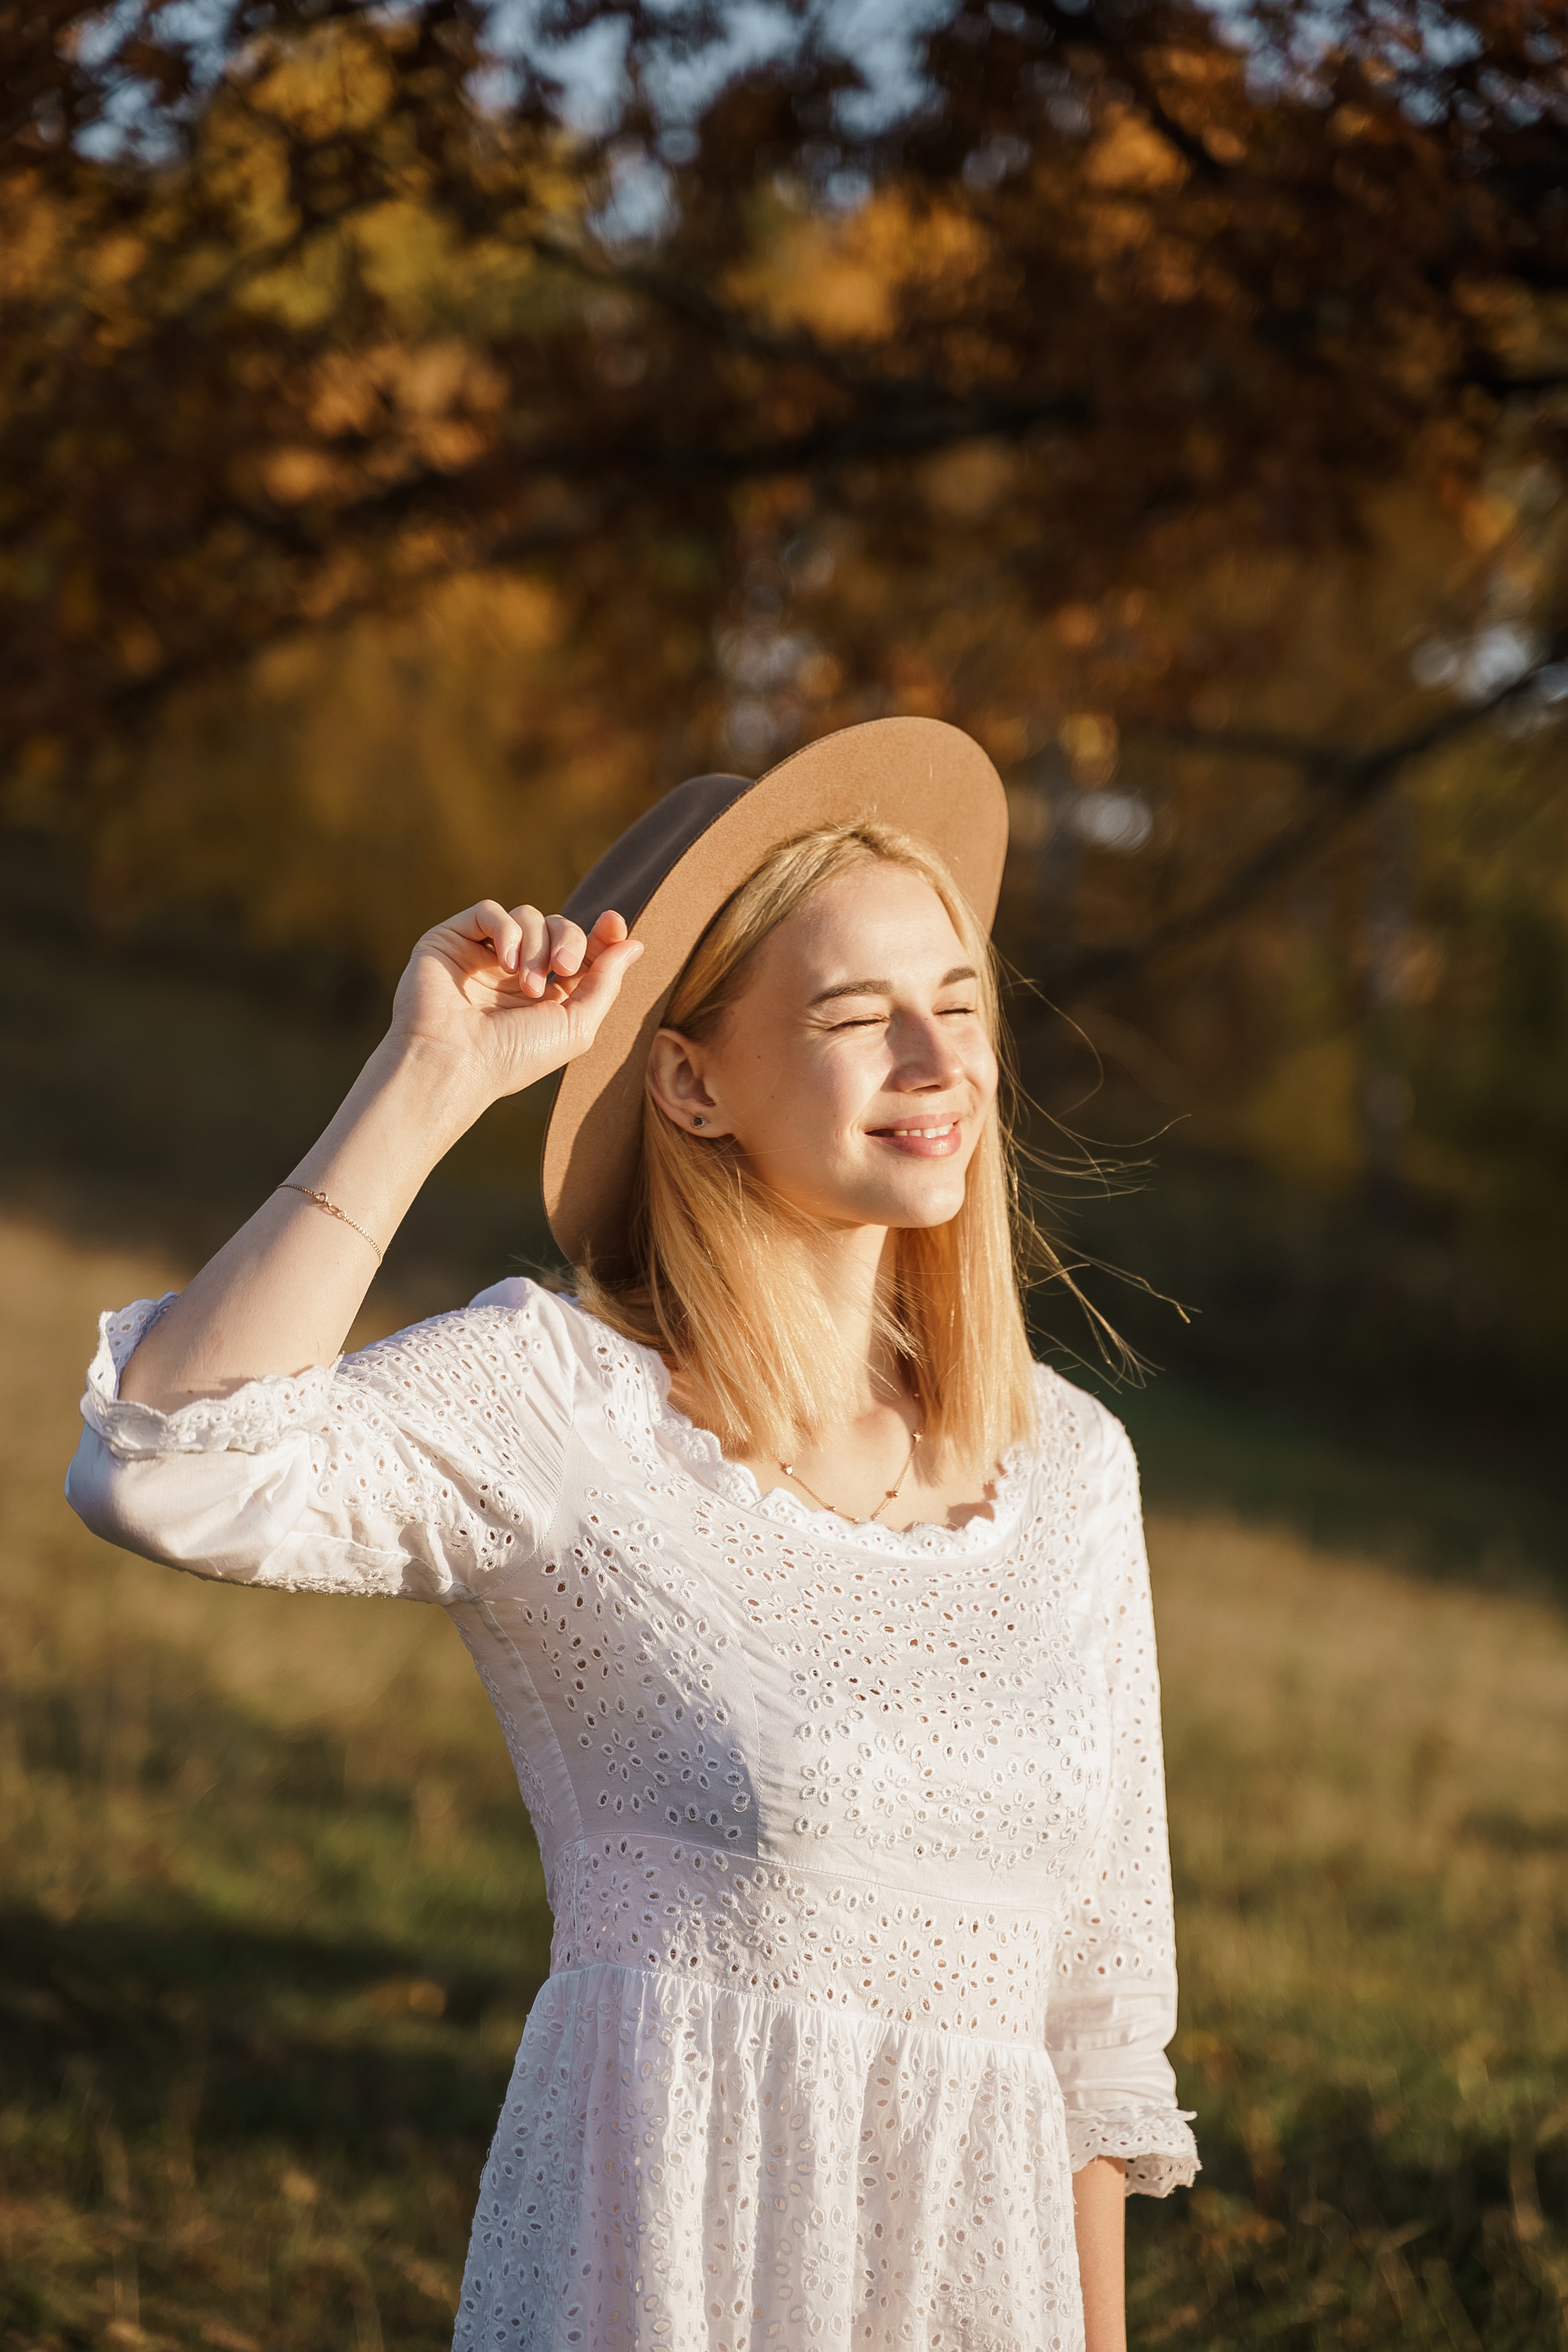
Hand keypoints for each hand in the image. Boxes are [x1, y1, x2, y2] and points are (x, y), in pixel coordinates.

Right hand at [387, 900, 642, 1105]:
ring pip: (527, 917)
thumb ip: (605, 982)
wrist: (453, 1063)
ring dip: (536, 945)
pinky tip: (505, 961)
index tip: (614, 924)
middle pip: (559, 927)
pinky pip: (489, 911)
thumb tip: (634, 944)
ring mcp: (483, 954)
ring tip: (526, 983)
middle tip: (561, 970)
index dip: (601, 935)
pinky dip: (506, 930)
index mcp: (546, 995)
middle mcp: (515, 972)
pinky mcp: (452, 939)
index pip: (580, 950)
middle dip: (569, 942)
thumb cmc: (514, 1056)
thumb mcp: (576, 1025)